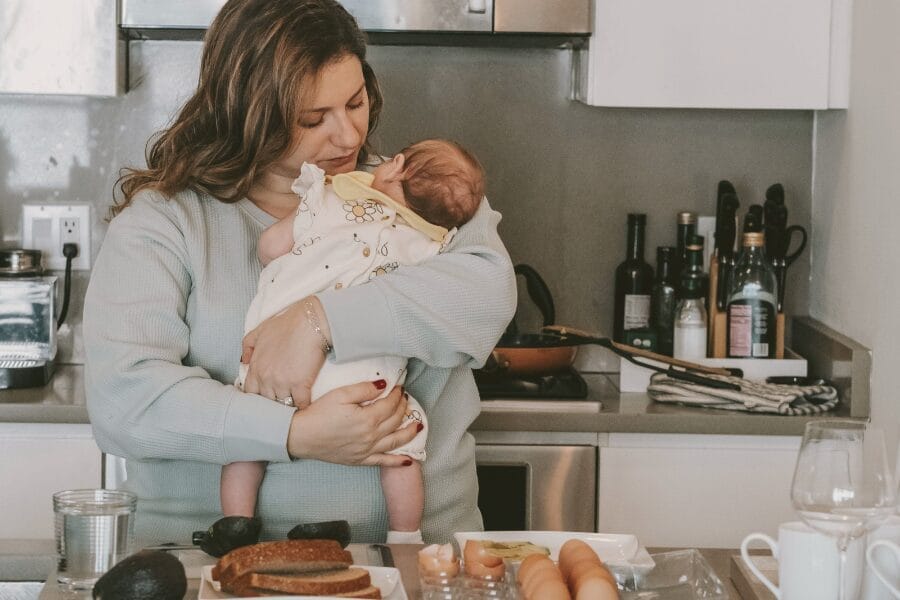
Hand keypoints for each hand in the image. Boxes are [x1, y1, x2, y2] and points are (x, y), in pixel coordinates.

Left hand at [241, 296, 329, 407]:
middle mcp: (266, 378)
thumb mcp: (260, 331)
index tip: (267, 396)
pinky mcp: (300, 385)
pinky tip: (307, 404)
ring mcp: (282, 383)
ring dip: (289, 405)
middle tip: (282, 402)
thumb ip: (247, 346)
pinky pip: (300, 403)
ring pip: (283, 405)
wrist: (309, 322)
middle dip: (273, 402)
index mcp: (256, 367)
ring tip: (294, 405)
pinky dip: (304, 405)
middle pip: (266, 401)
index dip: (258, 396)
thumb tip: (245, 361)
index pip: (250, 392)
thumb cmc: (287, 324)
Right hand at [287, 382, 419, 466]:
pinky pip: (383, 462)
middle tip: (405, 398)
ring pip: (395, 441)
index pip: (390, 404)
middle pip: (395, 420)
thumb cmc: (318, 413)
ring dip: (409, 433)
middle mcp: (371, 436)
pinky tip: (409, 460)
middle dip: (403, 407)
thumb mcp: (340, 395)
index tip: (399, 386)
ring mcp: (366, 450)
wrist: (299, 436)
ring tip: (419, 425)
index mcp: (367, 419)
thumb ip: (364, 389)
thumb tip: (385, 385)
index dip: (397, 394)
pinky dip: (398, 462)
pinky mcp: (360, 460)